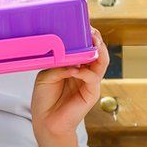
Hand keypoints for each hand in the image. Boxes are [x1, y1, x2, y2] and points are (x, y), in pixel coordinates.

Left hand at [31, 28, 108, 143]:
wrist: (46, 122)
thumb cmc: (45, 98)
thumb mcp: (47, 75)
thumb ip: (60, 64)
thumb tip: (72, 59)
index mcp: (75, 66)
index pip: (85, 48)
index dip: (86, 37)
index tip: (82, 25)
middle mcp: (85, 72)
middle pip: (98, 52)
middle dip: (96, 40)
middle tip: (91, 30)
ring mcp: (90, 82)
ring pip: (102, 62)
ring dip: (98, 51)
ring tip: (93, 41)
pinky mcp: (92, 93)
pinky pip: (93, 78)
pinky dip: (84, 72)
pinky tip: (74, 70)